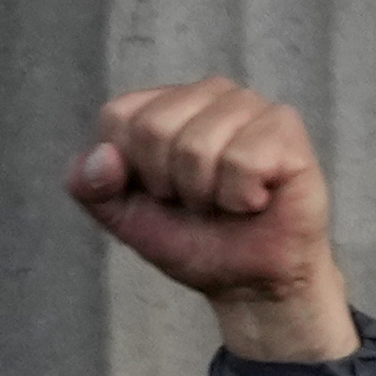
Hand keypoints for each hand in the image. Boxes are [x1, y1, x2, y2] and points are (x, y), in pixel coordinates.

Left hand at [69, 79, 354, 363]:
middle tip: (197, 201)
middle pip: (153, 129)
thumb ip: (91, 187)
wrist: (249, 282)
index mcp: (162, 104)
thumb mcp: (125, 218)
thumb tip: (101, 156)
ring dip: (207, 195)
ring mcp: (248, 104)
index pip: (117, 118)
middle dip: (168, 185)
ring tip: (227, 201)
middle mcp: (206, 93)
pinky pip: (243, 160)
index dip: (130, 171)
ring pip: (197, 147)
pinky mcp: (284, 126)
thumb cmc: (193, 239)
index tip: (158, 193)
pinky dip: (242, 197)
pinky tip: (257, 199)